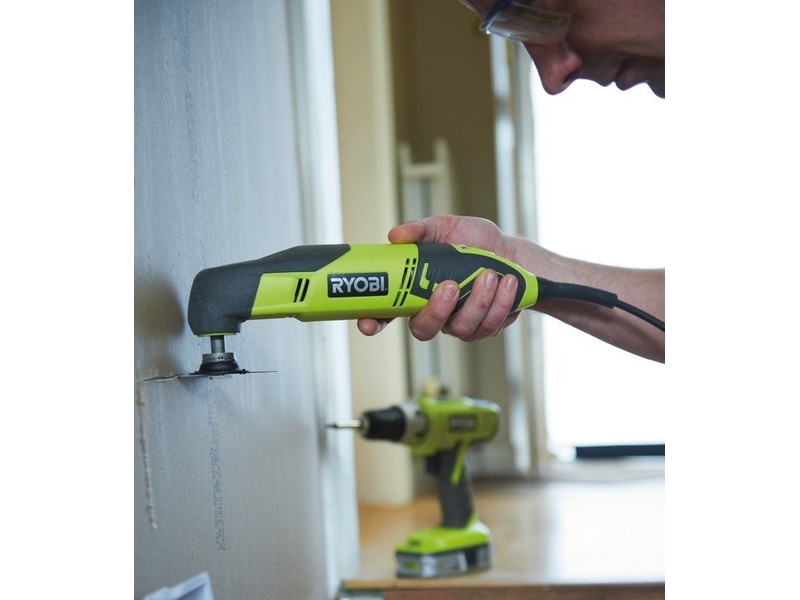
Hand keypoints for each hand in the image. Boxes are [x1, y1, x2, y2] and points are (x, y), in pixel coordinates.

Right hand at [357, 215, 521, 341]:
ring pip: (461, 328)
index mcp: (415, 290)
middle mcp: (434, 312)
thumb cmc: (473, 240)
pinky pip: (489, 325)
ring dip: (477, 301)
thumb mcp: (445, 227)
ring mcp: (459, 323)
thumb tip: (396, 235)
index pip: (385, 312)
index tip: (367, 323)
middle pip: (423, 330)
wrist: (511, 252)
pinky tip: (506, 282)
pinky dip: (500, 302)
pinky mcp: (485, 328)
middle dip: (437, 311)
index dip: (373, 321)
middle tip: (450, 286)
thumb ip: (420, 230)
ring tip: (490, 275)